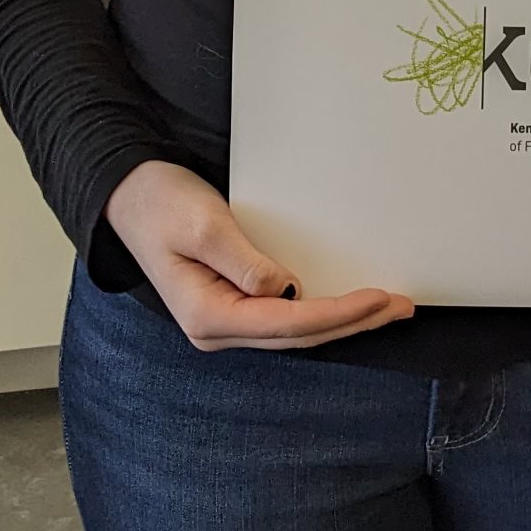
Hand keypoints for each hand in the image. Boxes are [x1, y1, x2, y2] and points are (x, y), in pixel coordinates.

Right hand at [106, 160, 414, 351]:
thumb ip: (245, 262)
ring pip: (295, 330)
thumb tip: (287, 289)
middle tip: (401, 306)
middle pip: (299, 335)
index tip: (378, 298)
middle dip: (353, 322)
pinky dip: (320, 311)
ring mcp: (225, 321)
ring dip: (342, 320)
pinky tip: (347, 305)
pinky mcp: (232, 304)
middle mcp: (217, 329)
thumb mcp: (204, 226)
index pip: (288, 322)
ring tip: (387, 308)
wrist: (128, 194)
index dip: (338, 313)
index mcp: (207, 316)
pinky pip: (285, 316)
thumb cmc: (160, 204)